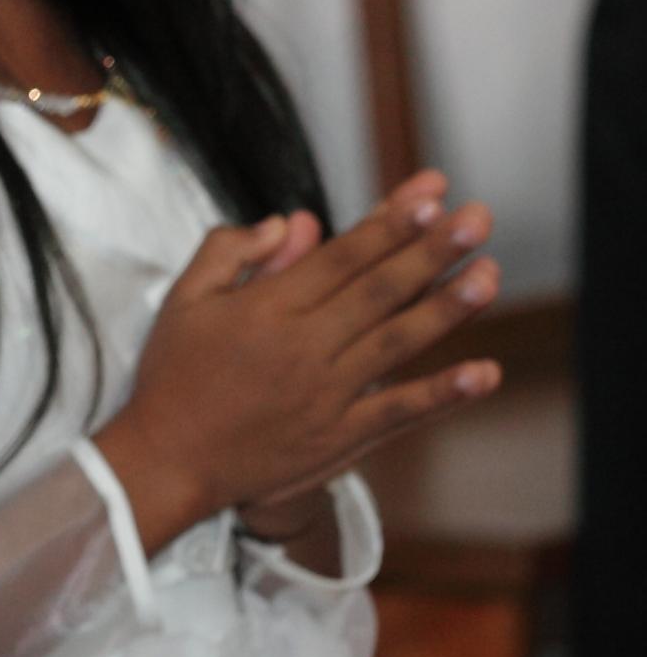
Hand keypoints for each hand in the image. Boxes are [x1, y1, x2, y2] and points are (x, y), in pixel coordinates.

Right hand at [91, 171, 500, 548]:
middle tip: (477, 217)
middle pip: (379, 290)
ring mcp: (326, 393)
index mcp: (265, 309)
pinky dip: (443, 394)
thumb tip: (293, 223)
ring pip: (398, 341)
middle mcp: (302, 346)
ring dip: (448, 307)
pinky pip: (399, 410)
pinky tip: (484, 373)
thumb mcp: (183, 300)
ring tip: (489, 274)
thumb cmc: (173, 376)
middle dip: (432, 250)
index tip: (429, 195)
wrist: (167, 461)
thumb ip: (230, 251)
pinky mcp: (339, 436)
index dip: (388, 224)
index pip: (340, 256)